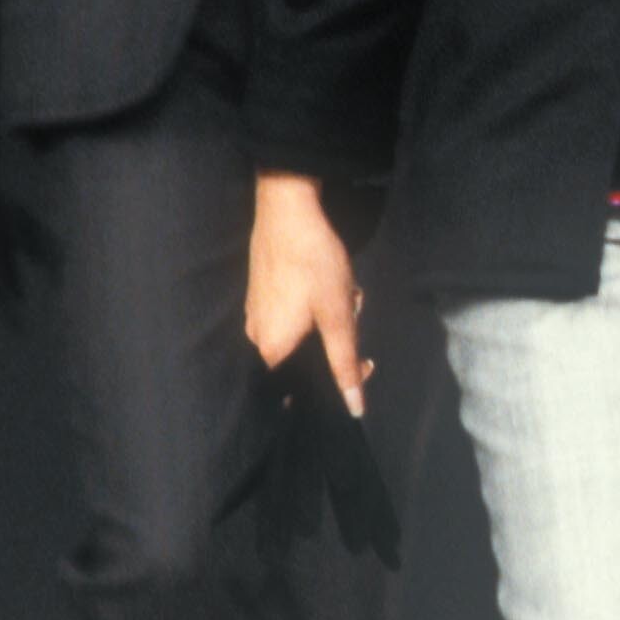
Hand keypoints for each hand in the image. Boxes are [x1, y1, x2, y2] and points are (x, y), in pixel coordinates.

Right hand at [246, 173, 365, 408]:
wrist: (288, 211)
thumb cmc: (314, 266)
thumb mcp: (338, 317)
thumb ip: (344, 364)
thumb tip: (355, 408)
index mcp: (271, 351)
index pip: (305, 387)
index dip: (338, 377)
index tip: (365, 361)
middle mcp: (256, 339)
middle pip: (305, 358)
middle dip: (336, 340)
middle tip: (352, 308)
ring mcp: (254, 315)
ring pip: (301, 334)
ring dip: (329, 319)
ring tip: (345, 291)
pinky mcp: (259, 294)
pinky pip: (290, 315)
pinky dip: (314, 306)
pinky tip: (327, 283)